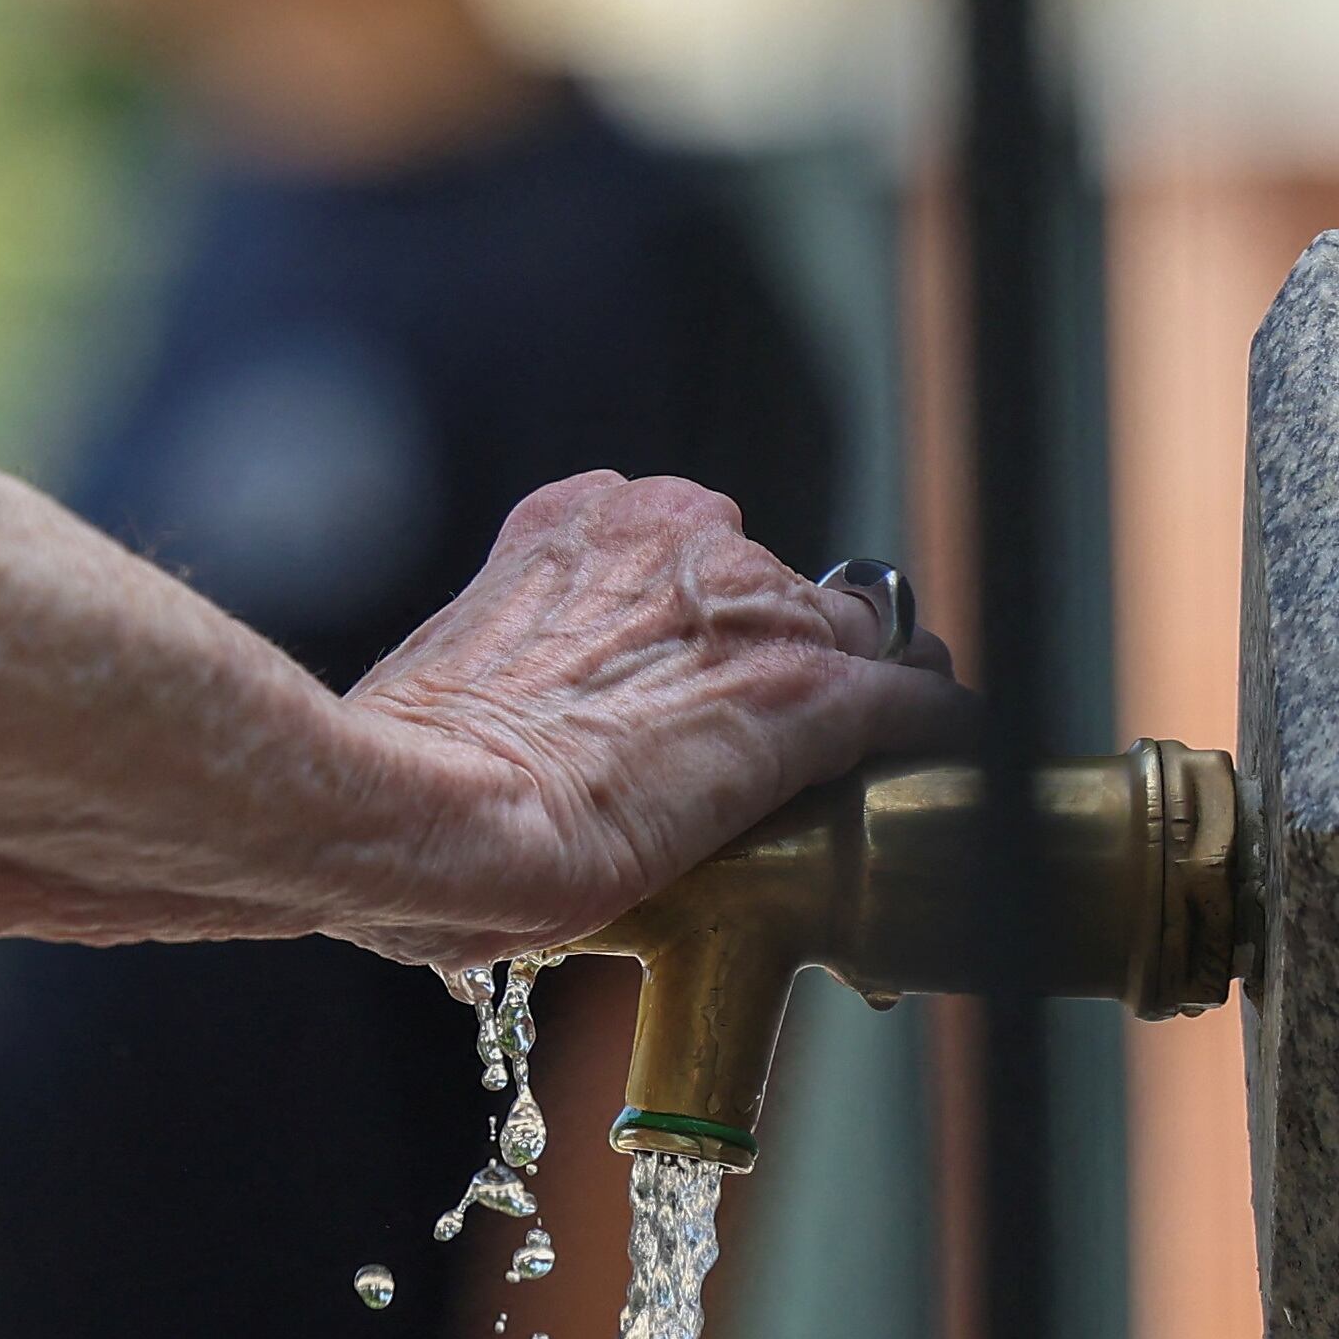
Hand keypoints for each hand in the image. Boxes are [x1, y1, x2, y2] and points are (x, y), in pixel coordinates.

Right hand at [343, 475, 971, 964]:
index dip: (697, 626)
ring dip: (862, 700)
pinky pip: (921, 707)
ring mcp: (747, 610)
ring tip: (839, 782)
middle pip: (783, 585)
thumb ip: (504, 690)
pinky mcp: (810, 697)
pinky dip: (933, 742)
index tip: (689, 681)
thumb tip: (497, 793)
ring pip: (867, 639)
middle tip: (749, 750)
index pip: (684, 549)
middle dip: (783, 658)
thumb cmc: (404, 772)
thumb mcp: (447, 680)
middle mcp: (670, 535)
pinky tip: (930, 779)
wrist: (423, 816)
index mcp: (572, 522)